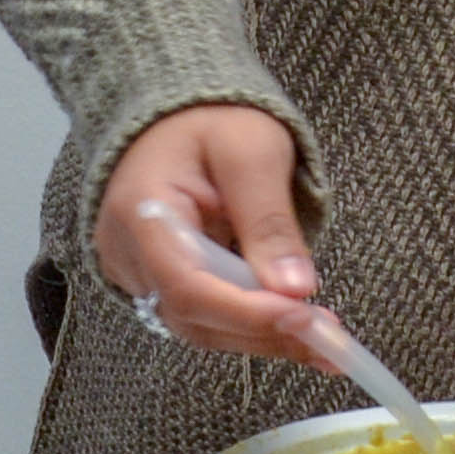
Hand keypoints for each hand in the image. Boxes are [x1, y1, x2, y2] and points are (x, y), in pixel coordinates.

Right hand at [89, 104, 335, 367]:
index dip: (243, 311)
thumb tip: (295, 288)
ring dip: (262, 335)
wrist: (180, 116)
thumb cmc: (214, 122)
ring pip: (198, 325)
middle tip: (328, 337)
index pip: (184, 282)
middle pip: (191, 315)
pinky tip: (294, 324)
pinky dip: (249, 324)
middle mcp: (126, 251)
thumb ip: (269, 220)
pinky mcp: (157, 282)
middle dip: (262, 329)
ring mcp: (136, 271)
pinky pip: (202, 316)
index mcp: (140, 210)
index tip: (301, 316)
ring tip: (324, 337)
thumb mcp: (252, 152)